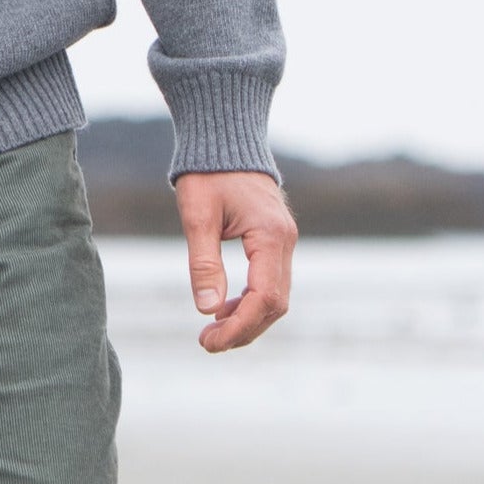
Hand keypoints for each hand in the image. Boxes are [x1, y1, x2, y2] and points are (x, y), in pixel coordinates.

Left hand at [177, 169, 294, 353]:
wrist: (224, 140)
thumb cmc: (208, 173)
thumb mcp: (197, 216)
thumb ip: (204, 263)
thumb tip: (207, 309)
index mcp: (271, 236)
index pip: (265, 297)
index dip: (239, 326)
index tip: (208, 341)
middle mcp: (285, 242)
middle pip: (276, 304)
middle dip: (244, 330)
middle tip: (206, 343)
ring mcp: (284, 242)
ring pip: (276, 297)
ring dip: (248, 319)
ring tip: (212, 331)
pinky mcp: (275, 242)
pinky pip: (270, 282)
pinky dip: (250, 301)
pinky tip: (223, 308)